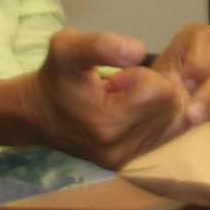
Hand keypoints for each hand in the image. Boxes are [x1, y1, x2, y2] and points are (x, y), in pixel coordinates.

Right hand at [21, 29, 188, 169]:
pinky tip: (132, 112)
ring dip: (154, 106)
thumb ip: (102, 45)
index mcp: (107, 124)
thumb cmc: (56, 77)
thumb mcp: (67, 47)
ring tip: (123, 102)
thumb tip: (138, 51)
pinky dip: (156, 119)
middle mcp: (120, 150)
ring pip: (172, 121)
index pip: (161, 92)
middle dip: (152, 91)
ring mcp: (126, 161)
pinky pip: (166, 136)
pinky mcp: (129, 164)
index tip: (116, 79)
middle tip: (120, 90)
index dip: (141, 77)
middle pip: (171, 107)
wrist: (37, 114)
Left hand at [152, 22, 209, 125]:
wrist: (170, 121)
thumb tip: (166, 88)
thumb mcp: (149, 88)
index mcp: (198, 37)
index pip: (206, 38)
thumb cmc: (159, 100)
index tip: (185, 86)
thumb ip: (151, 84)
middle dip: (209, 93)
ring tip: (207, 127)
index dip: (198, 61)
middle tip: (192, 117)